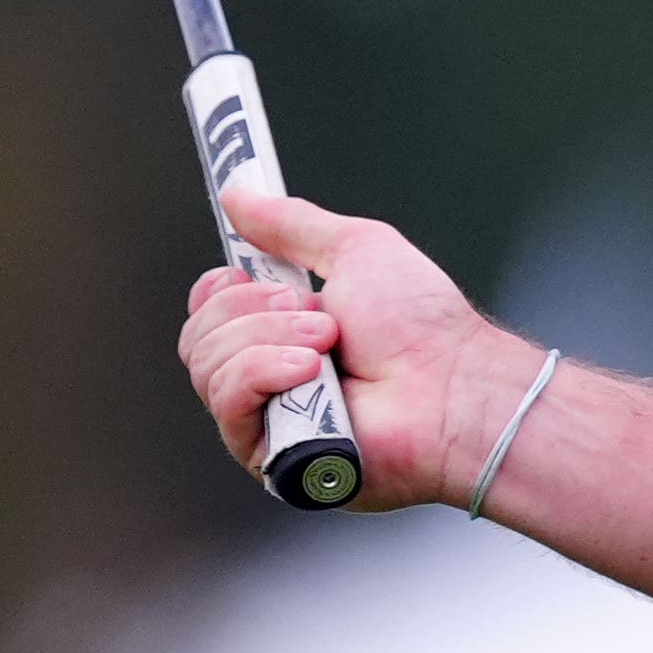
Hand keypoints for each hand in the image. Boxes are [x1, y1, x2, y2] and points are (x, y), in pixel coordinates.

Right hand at [180, 185, 530, 511]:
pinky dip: (264, 374)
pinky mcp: (270, 457)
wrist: (454, 387)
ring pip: (208, 364)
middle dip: (256, 309)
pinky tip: (312, 373)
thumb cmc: (423, 326)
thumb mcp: (357, 250)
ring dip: (270, 338)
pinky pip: (227, 402)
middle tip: (320, 313)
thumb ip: (292, 224)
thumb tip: (237, 195)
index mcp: (284, 333)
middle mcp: (270, 379)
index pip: (208, 312)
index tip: (244, 273)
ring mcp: (269, 420)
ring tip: (330, 342)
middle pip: (199, 335)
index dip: (217, 290)